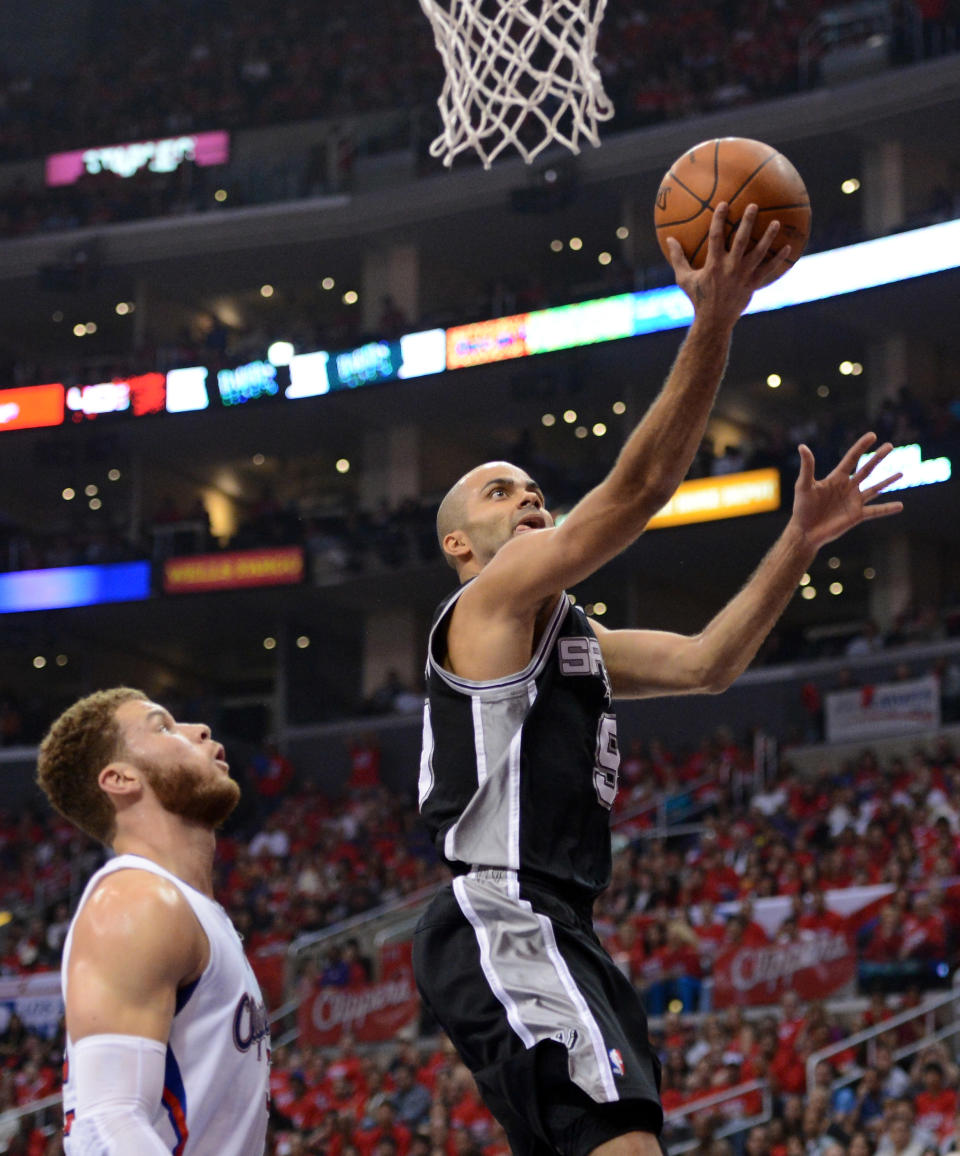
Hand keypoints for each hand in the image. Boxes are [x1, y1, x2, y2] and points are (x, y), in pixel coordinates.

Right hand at [666, 202, 792, 329]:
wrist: (714, 321)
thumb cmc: (698, 298)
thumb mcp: (684, 279)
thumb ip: (678, 258)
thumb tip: (669, 239)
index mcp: (713, 264)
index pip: (716, 237)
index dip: (719, 219)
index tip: (724, 204)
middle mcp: (730, 268)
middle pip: (741, 240)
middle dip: (748, 222)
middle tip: (754, 205)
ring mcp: (743, 276)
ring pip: (759, 253)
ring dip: (768, 237)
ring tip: (777, 222)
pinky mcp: (753, 284)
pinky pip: (768, 269)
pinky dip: (778, 258)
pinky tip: (788, 247)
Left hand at [791, 433, 903, 549]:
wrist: (805, 531)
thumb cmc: (802, 508)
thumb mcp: (804, 485)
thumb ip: (807, 467)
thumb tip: (802, 446)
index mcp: (836, 478)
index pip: (852, 458)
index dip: (861, 446)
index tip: (872, 435)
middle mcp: (848, 487)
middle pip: (867, 469)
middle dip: (878, 457)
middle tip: (890, 445)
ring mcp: (854, 501)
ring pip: (875, 488)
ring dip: (888, 481)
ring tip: (902, 473)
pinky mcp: (857, 515)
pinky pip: (876, 511)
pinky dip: (888, 509)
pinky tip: (900, 506)